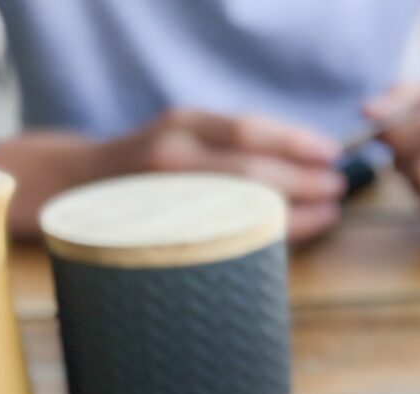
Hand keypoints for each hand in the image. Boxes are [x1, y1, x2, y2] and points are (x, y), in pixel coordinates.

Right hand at [0, 110, 344, 243]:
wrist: (80, 189)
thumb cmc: (149, 165)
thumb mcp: (183, 136)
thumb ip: (230, 146)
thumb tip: (302, 161)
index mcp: (182, 128)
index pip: (249, 132)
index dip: (296, 142)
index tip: (331, 153)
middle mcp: (173, 161)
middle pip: (253, 174)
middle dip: (305, 182)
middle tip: (339, 187)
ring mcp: (170, 203)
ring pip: (245, 210)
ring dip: (296, 213)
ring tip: (329, 212)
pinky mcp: (168, 238)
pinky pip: (230, 240)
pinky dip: (267, 237)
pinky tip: (292, 235)